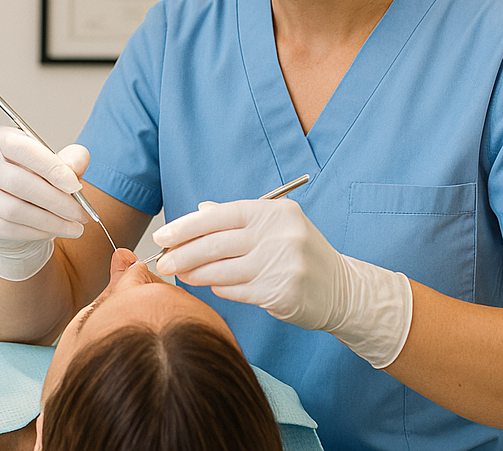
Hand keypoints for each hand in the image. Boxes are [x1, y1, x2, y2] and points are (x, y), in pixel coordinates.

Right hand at [0, 126, 90, 280]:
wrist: (14, 206)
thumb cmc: (37, 177)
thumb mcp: (58, 161)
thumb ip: (71, 159)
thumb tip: (74, 168)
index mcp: (2, 138)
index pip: (23, 149)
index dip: (50, 167)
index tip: (75, 186)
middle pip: (18, 182)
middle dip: (55, 200)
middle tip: (80, 213)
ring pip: (12, 209)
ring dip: (49, 220)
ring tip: (73, 226)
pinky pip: (7, 228)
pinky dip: (35, 231)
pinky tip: (53, 230)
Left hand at [153, 197, 413, 366]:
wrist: (342, 289)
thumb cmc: (300, 252)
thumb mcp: (275, 225)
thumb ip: (238, 218)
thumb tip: (201, 209)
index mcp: (274, 212)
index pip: (221, 215)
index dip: (187, 226)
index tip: (163, 236)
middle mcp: (278, 234)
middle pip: (216, 243)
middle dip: (182, 252)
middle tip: (160, 261)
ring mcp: (280, 264)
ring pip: (222, 270)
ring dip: (195, 273)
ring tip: (178, 274)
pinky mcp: (280, 292)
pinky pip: (236, 290)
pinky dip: (218, 288)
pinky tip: (209, 286)